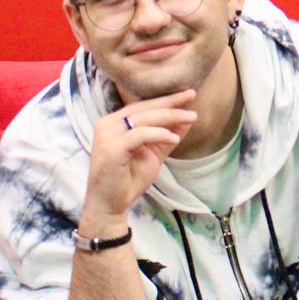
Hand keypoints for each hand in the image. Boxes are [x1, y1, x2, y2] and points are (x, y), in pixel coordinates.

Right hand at [80, 90, 196, 230]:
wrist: (110, 206)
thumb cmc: (128, 180)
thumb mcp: (154, 154)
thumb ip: (167, 135)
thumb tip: (187, 117)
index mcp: (113, 123)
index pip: (142, 106)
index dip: (166, 99)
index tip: (188, 94)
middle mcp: (107, 125)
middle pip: (143, 108)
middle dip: (170, 102)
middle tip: (191, 96)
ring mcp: (107, 135)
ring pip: (143, 118)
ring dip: (170, 117)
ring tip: (191, 117)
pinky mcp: (111, 148)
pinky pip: (139, 134)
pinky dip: (159, 134)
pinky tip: (174, 138)